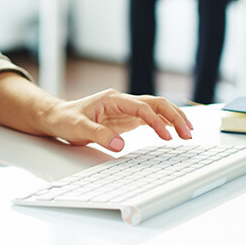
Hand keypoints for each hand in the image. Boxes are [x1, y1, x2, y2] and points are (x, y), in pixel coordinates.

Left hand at [40, 89, 193, 151]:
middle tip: (188, 133)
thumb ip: (99, 135)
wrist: (57, 117)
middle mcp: (122, 101)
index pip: (142, 107)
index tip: (166, 137)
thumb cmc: (66, 119)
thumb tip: (121, 145)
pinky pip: (150, 118)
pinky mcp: (126, 119)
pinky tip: (174, 132)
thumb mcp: (79, 128)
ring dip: (173, 118)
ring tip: (188, 133)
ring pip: (156, 109)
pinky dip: (164, 123)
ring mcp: (126, 110)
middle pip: (155, 103)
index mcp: (113, 99)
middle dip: (174, 116)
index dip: (156, 121)